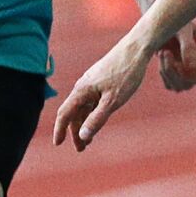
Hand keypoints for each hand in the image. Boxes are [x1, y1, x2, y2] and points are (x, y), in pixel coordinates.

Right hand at [53, 36, 152, 151]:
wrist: (138, 48)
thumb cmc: (126, 73)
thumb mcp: (113, 100)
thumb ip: (97, 118)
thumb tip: (82, 136)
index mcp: (82, 90)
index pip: (65, 113)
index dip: (60, 129)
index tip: (58, 144)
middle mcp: (84, 85)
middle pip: (74, 112)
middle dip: (76, 131)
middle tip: (81, 148)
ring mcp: (93, 81)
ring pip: (84, 106)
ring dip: (85, 122)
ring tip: (90, 139)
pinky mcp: (102, 79)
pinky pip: (92, 99)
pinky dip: (92, 112)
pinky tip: (99, 119)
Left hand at [157, 23, 195, 91]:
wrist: (165, 24)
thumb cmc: (177, 23)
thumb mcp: (183, 30)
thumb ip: (188, 46)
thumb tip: (190, 66)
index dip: (191, 75)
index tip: (177, 61)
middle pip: (191, 84)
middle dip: (174, 71)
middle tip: (165, 52)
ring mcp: (191, 74)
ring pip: (179, 87)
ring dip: (166, 70)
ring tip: (162, 51)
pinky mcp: (178, 78)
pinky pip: (170, 85)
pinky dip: (163, 73)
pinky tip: (162, 56)